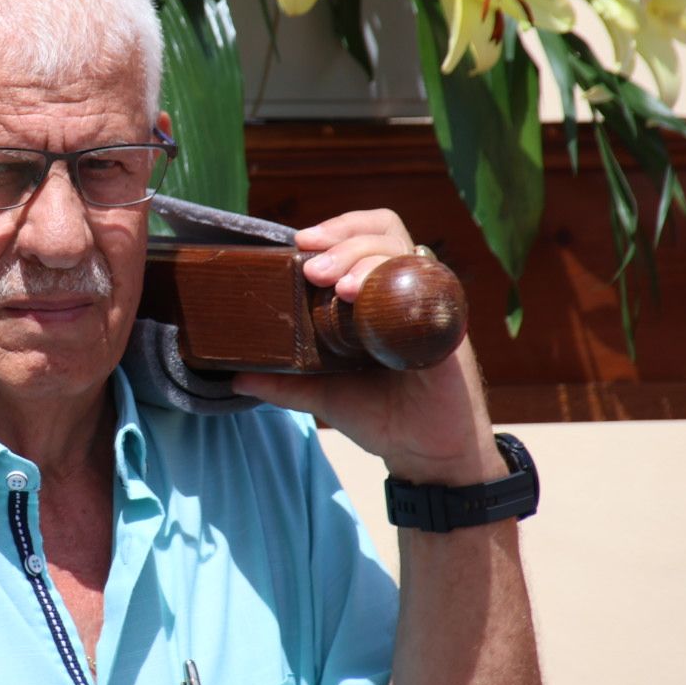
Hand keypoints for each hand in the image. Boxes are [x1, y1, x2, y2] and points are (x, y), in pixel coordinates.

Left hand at [232, 209, 502, 485]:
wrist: (427, 456)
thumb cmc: (382, 417)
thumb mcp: (323, 394)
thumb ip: (283, 382)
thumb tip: (236, 377)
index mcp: (376, 295)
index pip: (363, 234)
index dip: (336, 228)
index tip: (300, 242)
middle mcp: (404, 290)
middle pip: (382, 232)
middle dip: (344, 242)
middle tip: (314, 270)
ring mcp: (429, 304)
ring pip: (404, 250)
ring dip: (367, 258)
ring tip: (341, 287)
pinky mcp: (449, 327)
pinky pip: (434, 287)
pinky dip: (402, 282)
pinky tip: (375, 301)